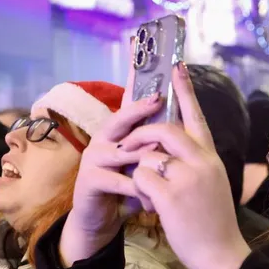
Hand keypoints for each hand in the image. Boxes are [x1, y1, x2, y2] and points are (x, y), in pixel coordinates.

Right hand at [60, 38, 164, 266]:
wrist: (102, 219)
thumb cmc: (127, 187)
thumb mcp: (144, 161)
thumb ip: (155, 139)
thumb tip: (178, 112)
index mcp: (121, 130)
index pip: (130, 98)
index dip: (137, 76)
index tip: (144, 49)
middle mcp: (105, 138)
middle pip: (122, 117)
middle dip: (139, 108)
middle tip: (157, 99)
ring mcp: (95, 158)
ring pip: (121, 150)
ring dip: (143, 157)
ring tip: (160, 160)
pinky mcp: (90, 181)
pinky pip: (117, 180)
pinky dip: (135, 187)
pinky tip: (147, 195)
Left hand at [122, 63, 249, 268]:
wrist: (221, 254)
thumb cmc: (213, 222)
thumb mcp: (212, 185)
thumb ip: (194, 163)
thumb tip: (169, 148)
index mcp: (211, 158)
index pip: (196, 116)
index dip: (184, 90)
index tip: (175, 66)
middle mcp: (202, 163)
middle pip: (163, 129)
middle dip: (140, 134)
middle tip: (128, 144)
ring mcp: (187, 179)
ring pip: (148, 156)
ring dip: (140, 170)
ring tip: (149, 191)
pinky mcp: (170, 197)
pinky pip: (142, 178)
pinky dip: (140, 190)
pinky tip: (151, 206)